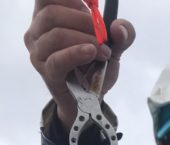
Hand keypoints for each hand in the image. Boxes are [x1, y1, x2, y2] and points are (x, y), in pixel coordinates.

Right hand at [24, 0, 135, 131]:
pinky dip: (75, 53)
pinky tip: (90, 53)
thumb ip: (122, 34)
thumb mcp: (113, 48)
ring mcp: (39, 51)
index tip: (92, 2)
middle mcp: (38, 30)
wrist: (90, 100)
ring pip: (55, 34)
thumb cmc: (94, 68)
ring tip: (102, 51)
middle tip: (103, 35)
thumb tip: (118, 27)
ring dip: (84, 39)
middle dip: (83, 21)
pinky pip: (57, 59)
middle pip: (52, 12)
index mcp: (48, 15)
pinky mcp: (46, 71)